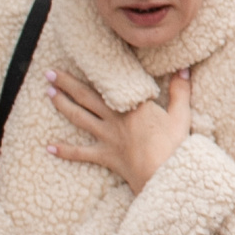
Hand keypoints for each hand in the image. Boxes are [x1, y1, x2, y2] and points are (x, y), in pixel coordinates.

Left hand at [47, 66, 193, 195]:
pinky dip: (65, 151)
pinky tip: (49, 147)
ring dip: (62, 105)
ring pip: (79, 118)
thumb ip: (180, 91)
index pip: (109, 84)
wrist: (163, 174)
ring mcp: (107, 137)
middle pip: (86, 97)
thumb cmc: (174, 145)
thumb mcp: (181, 115)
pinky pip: (81, 153)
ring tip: (49, 93)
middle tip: (50, 73)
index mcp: (133, 106)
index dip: (92, 72)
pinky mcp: (105, 155)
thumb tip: (184, 69)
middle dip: (67, 84)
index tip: (79, 60)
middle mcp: (114, 118)